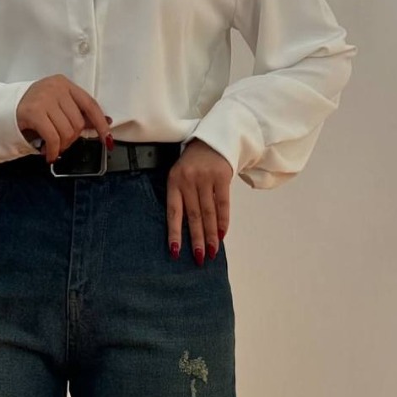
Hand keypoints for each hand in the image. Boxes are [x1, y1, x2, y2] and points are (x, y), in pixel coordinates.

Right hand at [17, 75, 112, 163]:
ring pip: (67, 132)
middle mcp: (56, 87)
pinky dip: (54, 151)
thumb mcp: (58, 107)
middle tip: (62, 144)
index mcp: (65, 84)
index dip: (100, 123)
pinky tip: (49, 155)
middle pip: (78, 123)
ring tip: (54, 147)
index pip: (90, 104)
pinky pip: (53, 138)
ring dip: (62, 146)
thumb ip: (78, 114)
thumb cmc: (34, 110)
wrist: (5, 110)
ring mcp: (44, 98)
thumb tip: (105, 124)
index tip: (106, 138)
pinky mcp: (34, 112)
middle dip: (72, 139)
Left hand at [164, 138, 233, 264]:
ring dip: (211, 235)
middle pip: (193, 216)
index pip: (173, 212)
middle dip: (197, 239)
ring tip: (213, 251)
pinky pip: (223, 203)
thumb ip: (183, 198)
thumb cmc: (194, 164)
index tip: (176, 252)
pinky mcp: (222, 176)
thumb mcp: (182, 176)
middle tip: (200, 258)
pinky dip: (223, 221)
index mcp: (174, 182)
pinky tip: (222, 234)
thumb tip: (189, 230)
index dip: (174, 233)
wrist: (213, 138)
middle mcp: (188, 180)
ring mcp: (206, 178)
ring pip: (208, 212)